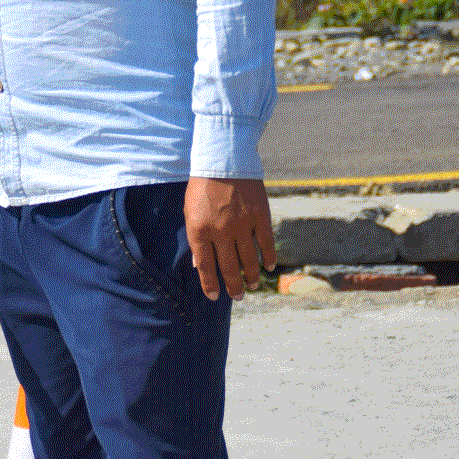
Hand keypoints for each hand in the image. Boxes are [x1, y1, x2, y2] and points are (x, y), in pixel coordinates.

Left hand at [184, 177, 276, 300]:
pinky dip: (268, 257)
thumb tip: (199, 265)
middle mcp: (220, 232)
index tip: (214, 296)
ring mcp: (241, 225)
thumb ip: (195, 238)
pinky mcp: (259, 216)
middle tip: (238, 297)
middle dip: (233, 286)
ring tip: (252, 285)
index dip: (210, 284)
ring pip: (249, 259)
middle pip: (228, 267)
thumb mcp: (190, 212)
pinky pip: (266, 243)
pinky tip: (268, 267)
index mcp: (199, 230)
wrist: (223, 161)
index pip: (205, 266)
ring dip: (251, 276)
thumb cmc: (202, 188)